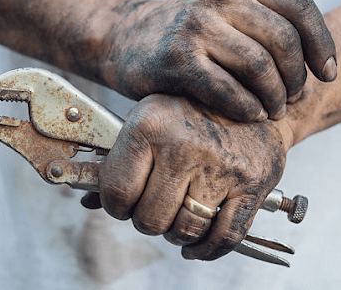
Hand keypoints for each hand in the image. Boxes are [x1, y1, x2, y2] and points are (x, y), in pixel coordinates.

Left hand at [82, 94, 289, 259]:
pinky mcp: (251, 183)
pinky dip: (208, 249)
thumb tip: (89, 201)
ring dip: (176, 234)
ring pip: (186, 230)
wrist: (247, 92)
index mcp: (150, 126)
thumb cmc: (190, 110)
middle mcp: (184, 146)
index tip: (123, 205)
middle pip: (151, 218)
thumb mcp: (148, 119)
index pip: (117, 191)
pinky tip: (197, 245)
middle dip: (147, 221)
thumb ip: (119, 160)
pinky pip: (226, 236)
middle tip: (153, 210)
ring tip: (177, 218)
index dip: (115, 206)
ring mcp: (221, 167)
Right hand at [105, 0, 335, 121]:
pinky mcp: (178, 58)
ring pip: (259, 65)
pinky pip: (228, 89)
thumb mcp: (229, 10)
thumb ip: (267, 22)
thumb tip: (319, 62)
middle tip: (293, 98)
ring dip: (274, 97)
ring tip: (274, 110)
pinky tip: (252, 114)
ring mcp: (197, 24)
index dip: (322, 44)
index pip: (300, 7)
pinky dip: (246, 107)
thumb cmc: (189, 32)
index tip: (328, 73)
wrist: (129, 39)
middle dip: (296, 77)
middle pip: (284, 39)